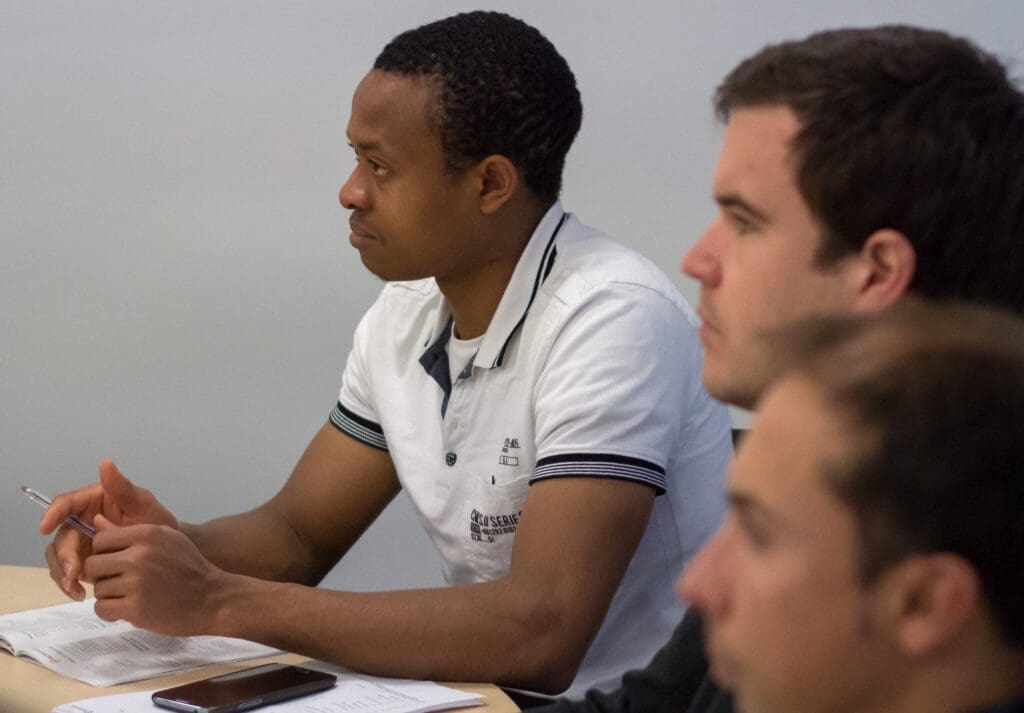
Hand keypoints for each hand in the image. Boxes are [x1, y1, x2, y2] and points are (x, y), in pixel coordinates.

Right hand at [41, 459, 177, 600]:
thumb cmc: (157, 522)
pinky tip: (80, 594)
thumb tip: (105, 463)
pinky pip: (67, 573)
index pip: (66, 503)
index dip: (52, 513)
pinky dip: (69, 584)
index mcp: (94, 500)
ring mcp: (81, 542)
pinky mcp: (83, 562)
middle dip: (64, 555)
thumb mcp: (145, 505)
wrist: (167, 552)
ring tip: (75, 589)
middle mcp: (82, 520)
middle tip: (74, 572)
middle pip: (61, 536)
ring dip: (62, 573)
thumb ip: (123, 488)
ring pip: (58, 556)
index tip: (45, 527)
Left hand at [84, 514, 225, 636]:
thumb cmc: (189, 567)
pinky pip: (102, 608)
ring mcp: (137, 583)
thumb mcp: (166, 539)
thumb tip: (96, 521)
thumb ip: (130, 531)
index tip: (116, 561)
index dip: (104, 552)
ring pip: (98, 589)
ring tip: (130, 595)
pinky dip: (111, 611)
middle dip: (102, 575)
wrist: (212, 599)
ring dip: (110, 595)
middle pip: (93, 564)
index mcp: (147, 535)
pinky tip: (127, 608)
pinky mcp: (135, 608)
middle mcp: (140, 556)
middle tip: (119, 581)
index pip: (101, 539)